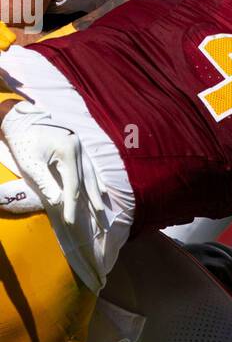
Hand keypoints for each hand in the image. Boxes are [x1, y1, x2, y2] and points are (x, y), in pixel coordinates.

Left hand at [1, 100, 108, 230]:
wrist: (20, 119)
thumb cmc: (22, 141)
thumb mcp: (30, 164)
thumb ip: (45, 183)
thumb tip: (59, 202)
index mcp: (67, 152)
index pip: (72, 185)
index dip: (72, 205)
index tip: (71, 222)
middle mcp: (78, 149)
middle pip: (87, 181)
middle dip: (93, 202)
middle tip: (100, 220)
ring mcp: (79, 146)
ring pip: (91, 173)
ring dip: (96, 192)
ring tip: (102, 207)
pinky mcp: (76, 145)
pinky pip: (89, 166)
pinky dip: (95, 179)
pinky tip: (101, 189)